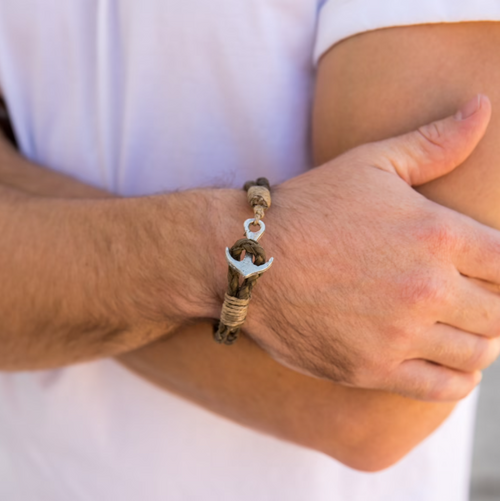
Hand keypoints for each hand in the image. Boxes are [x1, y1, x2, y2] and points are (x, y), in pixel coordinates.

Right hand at [239, 95, 499, 400]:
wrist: (248, 259)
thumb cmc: (309, 208)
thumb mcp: (370, 163)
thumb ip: (434, 142)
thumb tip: (482, 106)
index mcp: (435, 235)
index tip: (492, 269)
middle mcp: (425, 288)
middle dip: (496, 304)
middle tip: (478, 298)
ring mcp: (398, 335)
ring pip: (478, 352)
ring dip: (482, 341)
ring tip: (466, 329)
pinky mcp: (371, 369)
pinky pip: (442, 386)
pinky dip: (458, 378)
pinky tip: (452, 363)